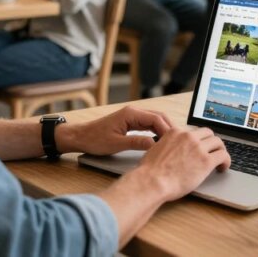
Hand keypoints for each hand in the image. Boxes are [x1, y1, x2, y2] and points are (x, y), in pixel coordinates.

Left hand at [58, 106, 173, 155]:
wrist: (80, 137)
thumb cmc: (94, 139)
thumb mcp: (116, 144)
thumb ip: (136, 143)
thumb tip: (154, 145)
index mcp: (130, 114)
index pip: (155, 118)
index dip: (166, 130)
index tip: (173, 142)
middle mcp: (133, 112)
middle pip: (158, 116)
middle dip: (168, 128)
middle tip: (177, 142)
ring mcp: (132, 116)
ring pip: (153, 120)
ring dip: (163, 129)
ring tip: (171, 142)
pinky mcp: (130, 122)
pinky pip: (147, 124)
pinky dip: (155, 131)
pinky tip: (159, 140)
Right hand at [130, 126, 230, 200]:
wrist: (152, 181)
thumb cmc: (150, 171)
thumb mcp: (156, 149)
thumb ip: (166, 146)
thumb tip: (169, 151)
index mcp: (176, 132)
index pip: (194, 132)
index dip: (199, 140)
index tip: (201, 147)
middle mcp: (188, 137)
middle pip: (208, 133)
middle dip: (212, 143)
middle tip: (213, 152)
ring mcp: (198, 148)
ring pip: (218, 142)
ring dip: (220, 150)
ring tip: (220, 160)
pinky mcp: (206, 161)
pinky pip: (223, 156)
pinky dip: (226, 161)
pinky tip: (223, 168)